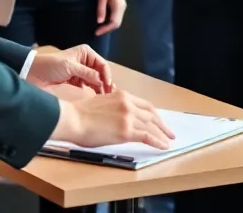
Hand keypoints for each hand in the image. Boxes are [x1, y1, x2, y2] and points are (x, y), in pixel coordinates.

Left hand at [27, 44, 113, 93]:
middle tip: (109, 94)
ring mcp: (81, 71)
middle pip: (100, 72)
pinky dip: (92, 91)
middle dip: (105, 82)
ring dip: (100, 87)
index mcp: (86, 53)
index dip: (106, 75)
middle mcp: (85, 61)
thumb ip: (86, 73)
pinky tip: (95, 97)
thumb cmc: (51, 65)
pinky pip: (87, 86)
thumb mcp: (70, 67)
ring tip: (104, 97)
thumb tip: (101, 80)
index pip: (101, 64)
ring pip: (95, 80)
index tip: (108, 86)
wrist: (34, 73)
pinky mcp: (76, 81)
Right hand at [54, 91, 175, 149]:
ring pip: (151, 126)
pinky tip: (163, 146)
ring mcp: (128, 117)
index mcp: (122, 95)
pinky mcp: (126, 131)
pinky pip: (147, 136)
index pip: (145, 105)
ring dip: (162, 134)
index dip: (155, 114)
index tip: (159, 121)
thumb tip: (119, 116)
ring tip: (169, 141)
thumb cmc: (81, 113)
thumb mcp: (102, 102)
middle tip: (169, 132)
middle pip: (151, 114)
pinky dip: (158, 141)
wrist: (73, 119)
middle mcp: (128, 104)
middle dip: (162, 124)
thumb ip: (115, 107)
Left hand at [96, 0, 125, 36]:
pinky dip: (110, 21)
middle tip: (97, 31)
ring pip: (117, 21)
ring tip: (99, 28)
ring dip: (109, 26)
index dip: (106, 29)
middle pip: (117, 24)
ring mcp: (122, 7)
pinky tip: (103, 20)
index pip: (114, 23)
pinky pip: (116, 16)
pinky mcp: (119, 5)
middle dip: (107, 29)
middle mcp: (122, 8)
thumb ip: (101, 9)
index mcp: (119, 6)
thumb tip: (99, 22)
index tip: (96, 32)